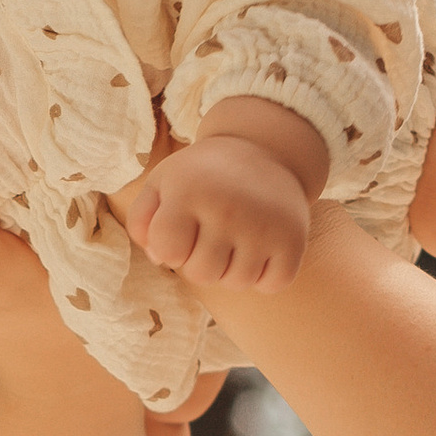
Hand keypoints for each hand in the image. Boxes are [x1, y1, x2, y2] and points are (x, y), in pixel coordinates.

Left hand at [121, 134, 311, 291]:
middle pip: (202, 274)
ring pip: (237, 283)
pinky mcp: (293, 239)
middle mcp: (227, 208)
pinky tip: (261, 249)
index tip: (182, 230)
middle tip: (211, 236)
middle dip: (201, 262)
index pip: (167, 252)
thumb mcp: (163, 182)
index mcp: (189, 191)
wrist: (266, 151)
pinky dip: (266, 275)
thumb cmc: (204, 175)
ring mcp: (263, 225)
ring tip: (235, 240)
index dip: (171, 248)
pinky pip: (272, 284)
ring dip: (233, 269)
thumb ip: (142, 219)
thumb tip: (158, 257)